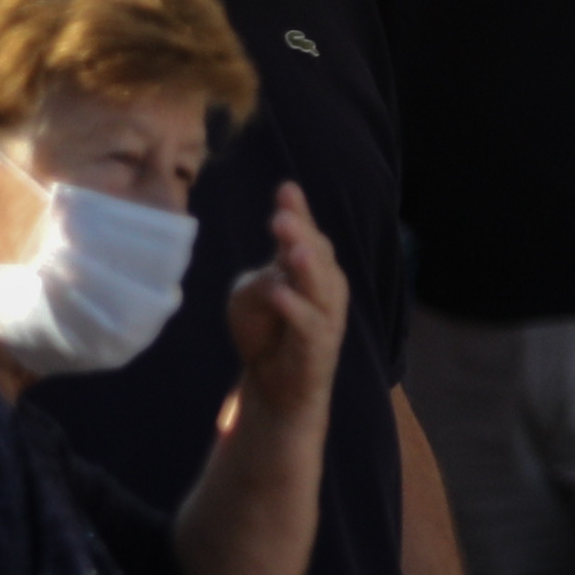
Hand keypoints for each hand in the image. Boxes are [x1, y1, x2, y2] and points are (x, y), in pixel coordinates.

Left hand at [227, 181, 347, 407]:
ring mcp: (326, 314)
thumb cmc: (264, 330)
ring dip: (307, 267)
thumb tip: (275, 279)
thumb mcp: (248, 298)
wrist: (276, 384)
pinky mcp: (320, 345)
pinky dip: (295, 309)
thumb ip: (259, 280)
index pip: (303, 232)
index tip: (286, 190)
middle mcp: (323, 284)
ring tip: (293, 251)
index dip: (297, 212)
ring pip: (320, 286)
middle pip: (316, 252)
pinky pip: (309, 324)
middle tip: (282, 218)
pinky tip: (280, 295)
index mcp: (305, 264)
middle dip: (301, 235)